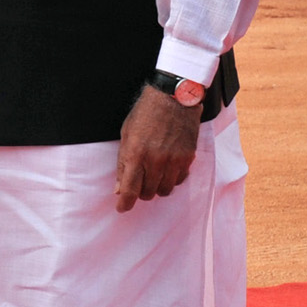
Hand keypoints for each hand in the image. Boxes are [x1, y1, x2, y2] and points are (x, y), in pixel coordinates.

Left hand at [114, 85, 200, 211]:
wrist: (173, 98)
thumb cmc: (145, 114)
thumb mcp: (126, 135)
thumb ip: (123, 163)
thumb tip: (119, 188)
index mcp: (136, 154)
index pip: (130, 189)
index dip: (125, 203)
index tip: (122, 208)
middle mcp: (155, 160)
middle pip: (148, 193)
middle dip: (141, 192)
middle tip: (138, 183)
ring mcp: (174, 160)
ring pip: (165, 189)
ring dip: (157, 187)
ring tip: (153, 175)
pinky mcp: (188, 158)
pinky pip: (179, 180)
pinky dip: (172, 179)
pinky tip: (167, 169)